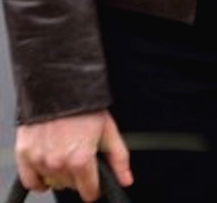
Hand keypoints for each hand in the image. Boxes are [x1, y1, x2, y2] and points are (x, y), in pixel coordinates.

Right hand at [16, 112, 130, 200]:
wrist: (59, 89)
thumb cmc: (85, 108)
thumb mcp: (109, 131)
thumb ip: (119, 159)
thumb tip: (126, 181)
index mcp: (80, 160)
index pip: (89, 191)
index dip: (96, 188)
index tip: (96, 183)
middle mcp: (58, 164)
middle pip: (71, 186)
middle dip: (79, 177)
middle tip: (81, 157)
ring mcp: (39, 160)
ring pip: (53, 183)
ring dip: (61, 175)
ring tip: (66, 154)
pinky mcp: (24, 155)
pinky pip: (31, 182)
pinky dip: (39, 180)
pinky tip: (48, 170)